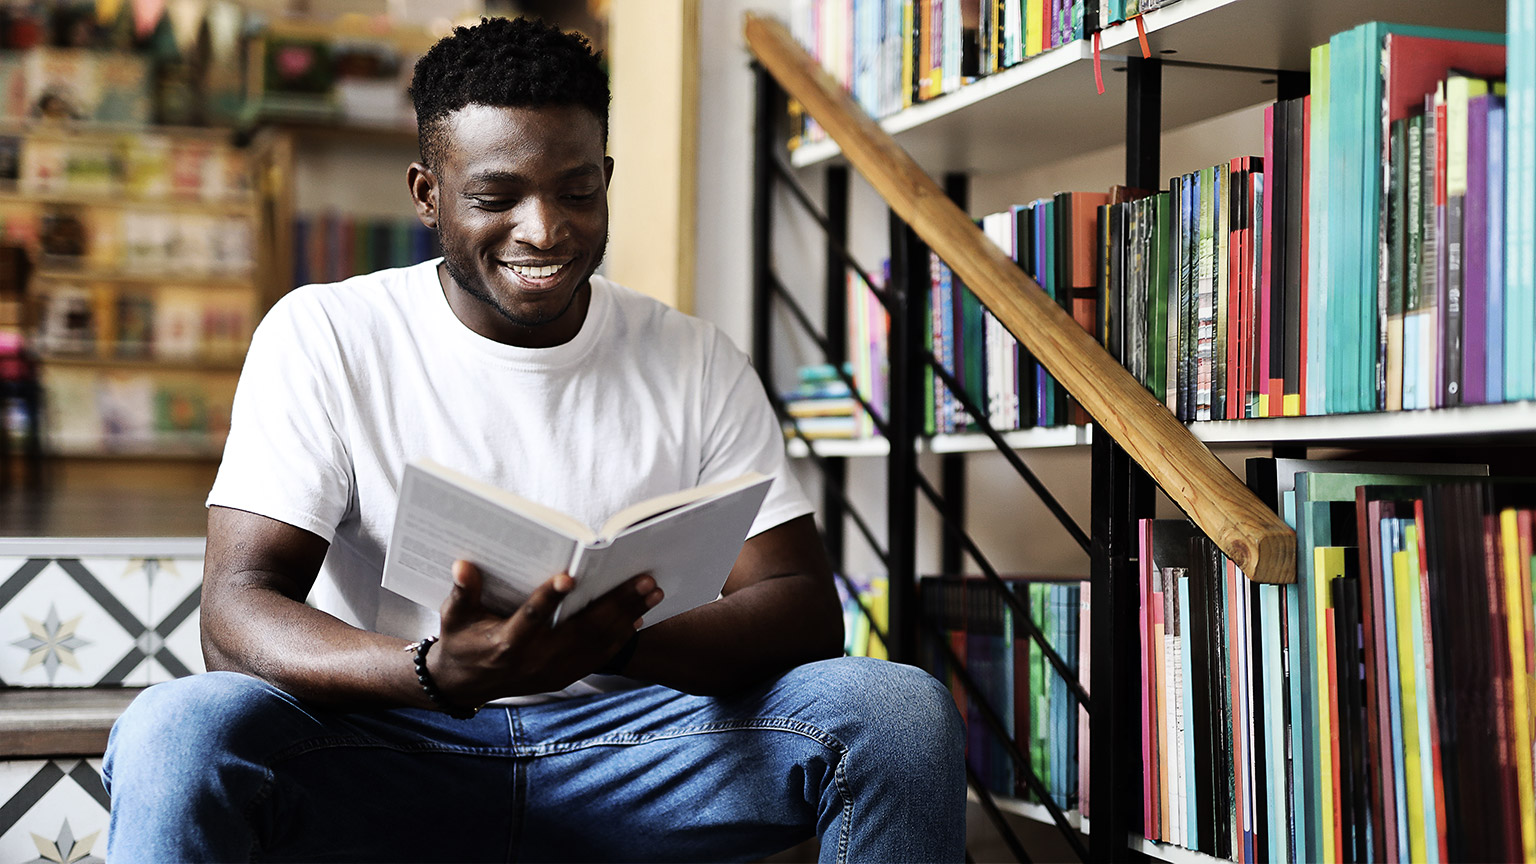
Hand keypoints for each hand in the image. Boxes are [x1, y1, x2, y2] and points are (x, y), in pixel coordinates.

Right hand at [426, 560, 662, 704]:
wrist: (466, 685)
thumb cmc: (461, 640)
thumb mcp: (454, 617)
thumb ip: (463, 592)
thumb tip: (463, 565)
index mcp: (507, 643)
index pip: (532, 618)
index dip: (549, 598)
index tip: (569, 576)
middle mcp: (535, 660)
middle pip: (582, 630)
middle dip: (616, 603)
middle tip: (645, 579)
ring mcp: (553, 671)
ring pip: (598, 643)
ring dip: (629, 617)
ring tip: (653, 592)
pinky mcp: (564, 676)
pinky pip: (598, 657)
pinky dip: (620, 637)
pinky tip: (639, 617)